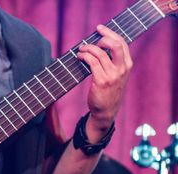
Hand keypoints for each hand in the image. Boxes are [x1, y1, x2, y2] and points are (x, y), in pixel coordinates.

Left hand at [77, 25, 132, 140]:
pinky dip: (84, 56)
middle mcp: (122, 69)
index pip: (122, 43)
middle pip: (115, 44)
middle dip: (102, 37)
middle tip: (91, 40)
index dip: (110, 33)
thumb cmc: (108, 92)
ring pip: (100, 53)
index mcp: (127, 65)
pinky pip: (92, 62)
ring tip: (81, 50)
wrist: (105, 111)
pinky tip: (79, 57)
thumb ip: (114, 62)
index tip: (100, 28)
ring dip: (87, 48)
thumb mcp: (117, 76)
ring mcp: (112, 75)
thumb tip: (100, 46)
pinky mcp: (101, 81)